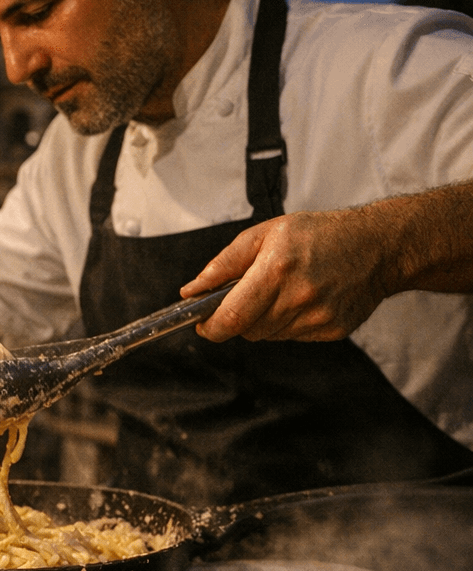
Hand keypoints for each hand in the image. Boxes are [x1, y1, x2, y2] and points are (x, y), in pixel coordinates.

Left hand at [182, 209, 394, 341]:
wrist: (378, 246)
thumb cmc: (318, 234)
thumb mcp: (264, 234)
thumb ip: (223, 264)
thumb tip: (191, 291)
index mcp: (276, 271)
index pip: (232, 317)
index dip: (211, 326)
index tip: (201, 323)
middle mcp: (298, 298)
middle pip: (247, 330)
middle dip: (237, 318)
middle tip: (246, 295)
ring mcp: (318, 318)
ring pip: (268, 335)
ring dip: (262, 320)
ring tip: (280, 291)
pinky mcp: (332, 330)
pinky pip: (292, 336)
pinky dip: (286, 323)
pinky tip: (301, 298)